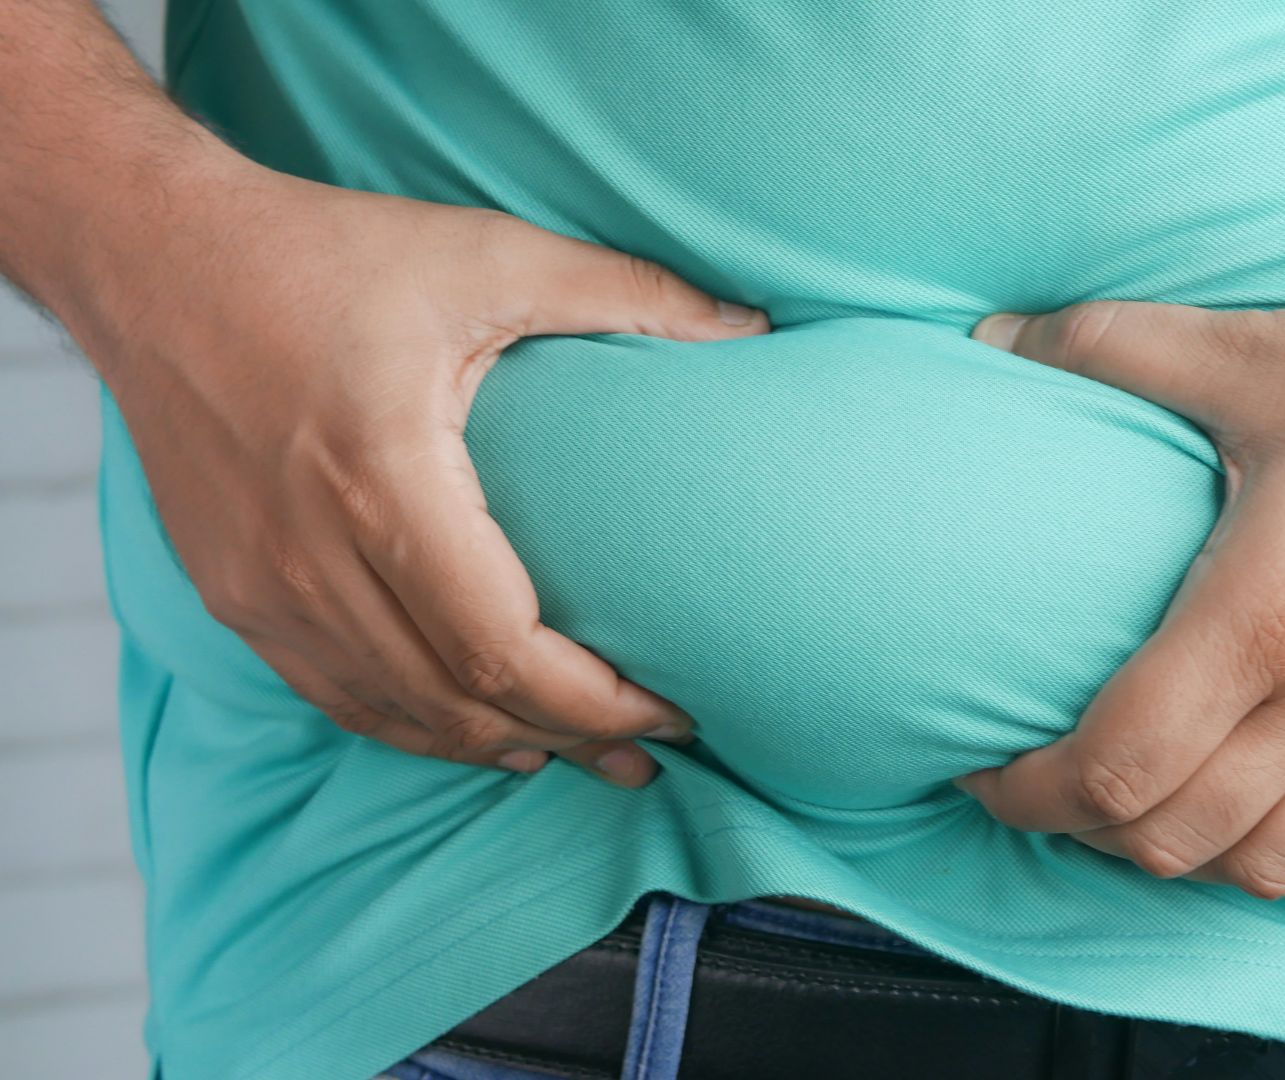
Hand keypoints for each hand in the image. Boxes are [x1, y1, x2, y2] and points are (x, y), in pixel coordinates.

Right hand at [73, 157, 767, 785]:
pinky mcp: (232, 593)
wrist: (153, 260)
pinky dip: (413, 727)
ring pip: (395, 714)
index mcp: (383, 476)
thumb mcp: (486, 253)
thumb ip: (628, 292)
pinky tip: (474, 731)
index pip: (503, 647)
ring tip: (578, 757)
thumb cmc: (324, 253)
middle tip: (648, 755)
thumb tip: (751, 329)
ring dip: (494, 745)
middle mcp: (311, 552)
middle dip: (568, 739)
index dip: (596, 701)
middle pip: (458, 699)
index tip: (672, 710)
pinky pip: (334, 695)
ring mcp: (260, 586)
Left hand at [955, 283, 1284, 896]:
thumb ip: (1108, 348)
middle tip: (1046, 784)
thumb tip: (989, 337)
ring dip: (1178, 856)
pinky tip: (1256, 820)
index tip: (985, 767)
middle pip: (1171, 839)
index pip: (1116, 767)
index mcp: (1264, 619)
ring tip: (1137, 807)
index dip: (1029, 791)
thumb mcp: (1255, 351)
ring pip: (1262, 866)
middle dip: (1082, 831)